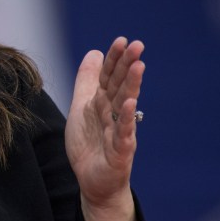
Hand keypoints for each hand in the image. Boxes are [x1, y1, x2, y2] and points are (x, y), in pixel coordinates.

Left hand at [65, 37, 144, 220]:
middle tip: (137, 45)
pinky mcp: (119, 151)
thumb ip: (87, 81)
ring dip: (131, 86)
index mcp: (103, 103)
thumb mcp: (81, 106)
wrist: (92, 180)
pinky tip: (130, 105)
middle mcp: (114, 114)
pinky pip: (123, 133)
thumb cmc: (89, 143)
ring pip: (125, 106)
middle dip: (127, 66)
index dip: (114, 59)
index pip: (109, 76)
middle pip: (120, 86)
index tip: (121, 40)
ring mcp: (119, 132)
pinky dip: (126, 119)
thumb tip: (94, 52)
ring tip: (138, 66)